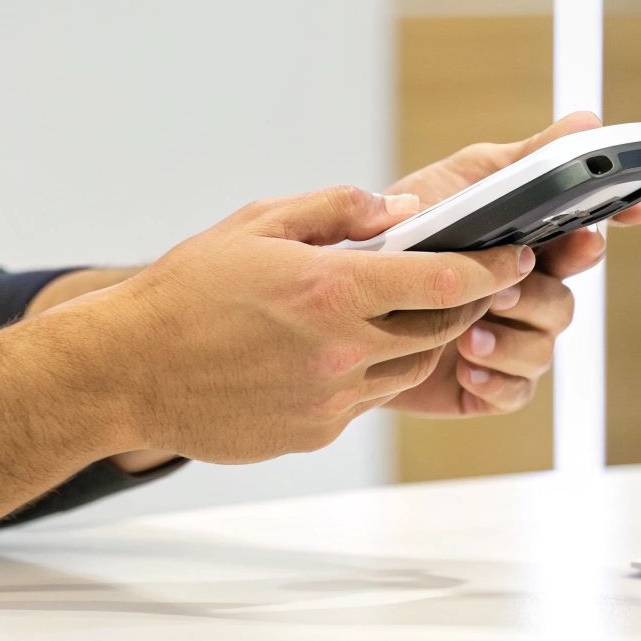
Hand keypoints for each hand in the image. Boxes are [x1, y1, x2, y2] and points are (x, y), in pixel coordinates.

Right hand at [45, 186, 533, 462]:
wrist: (123, 371)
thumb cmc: (187, 289)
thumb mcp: (260, 223)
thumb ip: (339, 210)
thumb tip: (402, 208)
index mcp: (332, 290)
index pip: (445, 282)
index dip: (492, 269)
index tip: (517, 257)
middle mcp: (339, 350)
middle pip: (441, 331)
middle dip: (467, 305)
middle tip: (473, 283)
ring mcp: (329, 400)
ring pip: (410, 369)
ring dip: (421, 341)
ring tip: (404, 313)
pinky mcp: (314, 432)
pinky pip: (367, 400)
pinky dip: (371, 373)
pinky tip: (341, 350)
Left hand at [380, 112, 640, 416]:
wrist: (335, 302)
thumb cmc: (399, 236)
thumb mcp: (458, 184)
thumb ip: (523, 158)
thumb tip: (586, 121)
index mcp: (527, 241)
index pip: (586, 231)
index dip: (622, 216)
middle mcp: (526, 291)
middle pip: (567, 295)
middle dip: (539, 290)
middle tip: (506, 284)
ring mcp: (509, 338)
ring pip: (546, 343)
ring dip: (511, 336)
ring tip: (467, 329)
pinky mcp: (486, 384)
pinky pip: (517, 391)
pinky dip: (496, 378)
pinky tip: (466, 363)